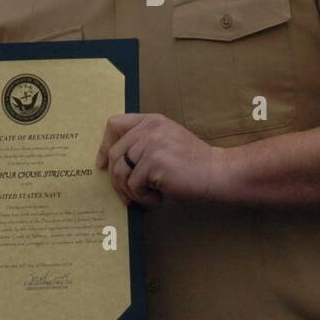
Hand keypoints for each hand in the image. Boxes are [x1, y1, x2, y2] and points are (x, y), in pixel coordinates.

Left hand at [95, 113, 232, 206]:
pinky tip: (158, 198)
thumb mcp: (167, 142)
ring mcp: (152, 144)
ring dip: (130, 191)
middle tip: (128, 196)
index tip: (102, 165)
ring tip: (147, 197)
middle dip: (116, 180)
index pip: (114, 124)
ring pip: (120, 172)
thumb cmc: (192, 165)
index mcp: (151, 120)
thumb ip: (143, 143)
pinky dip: (143, 198)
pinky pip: (133, 186)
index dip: (103, 146)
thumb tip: (109, 164)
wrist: (217, 173)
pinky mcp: (155, 162)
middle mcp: (150, 128)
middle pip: (113, 154)